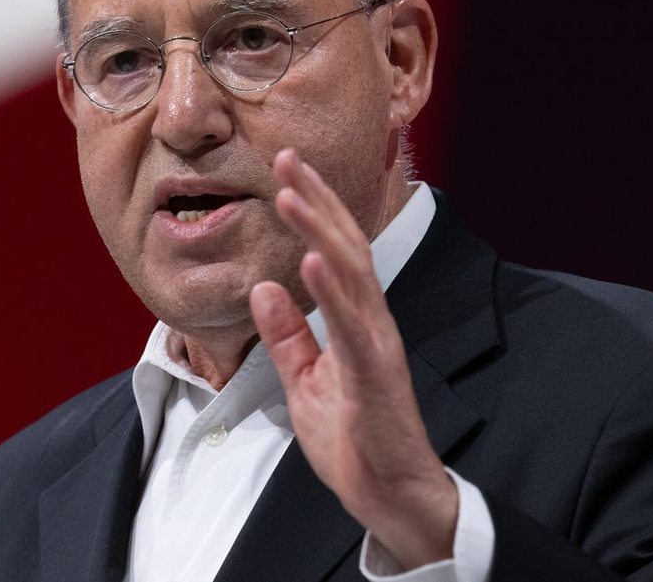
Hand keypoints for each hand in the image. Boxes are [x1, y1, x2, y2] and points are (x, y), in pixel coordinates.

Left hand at [250, 149, 456, 569]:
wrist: (389, 497)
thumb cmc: (353, 439)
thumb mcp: (305, 380)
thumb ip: (287, 335)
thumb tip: (263, 287)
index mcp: (354, 318)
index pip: (334, 249)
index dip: (313, 206)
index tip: (286, 168)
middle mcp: (371, 320)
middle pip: (345, 245)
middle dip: (316, 198)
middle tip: (286, 156)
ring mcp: (376, 345)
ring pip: (351, 274)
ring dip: (319, 230)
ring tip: (290, 193)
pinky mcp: (376, 376)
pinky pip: (351, 327)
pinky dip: (331, 290)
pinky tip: (311, 261)